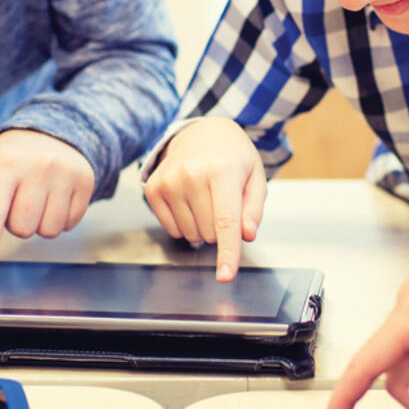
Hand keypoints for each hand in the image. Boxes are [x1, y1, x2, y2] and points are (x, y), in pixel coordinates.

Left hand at [0, 129, 96, 280]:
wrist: (52, 131)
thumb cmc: (11, 157)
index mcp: (5, 164)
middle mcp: (38, 167)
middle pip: (21, 229)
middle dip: (15, 223)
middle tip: (17, 199)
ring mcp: (65, 174)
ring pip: (47, 231)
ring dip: (38, 224)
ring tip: (36, 198)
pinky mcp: (86, 182)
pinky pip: (68, 225)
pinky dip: (58, 219)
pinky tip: (54, 198)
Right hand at [142, 117, 267, 280]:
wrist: (200, 133)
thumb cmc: (232, 157)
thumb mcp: (255, 176)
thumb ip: (254, 208)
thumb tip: (246, 235)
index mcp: (223, 170)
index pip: (226, 221)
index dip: (227, 252)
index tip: (225, 275)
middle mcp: (192, 174)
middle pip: (210, 232)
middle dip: (221, 229)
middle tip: (222, 202)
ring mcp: (169, 181)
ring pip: (191, 234)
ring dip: (202, 227)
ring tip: (206, 199)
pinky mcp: (153, 188)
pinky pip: (172, 230)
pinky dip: (185, 224)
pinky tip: (189, 201)